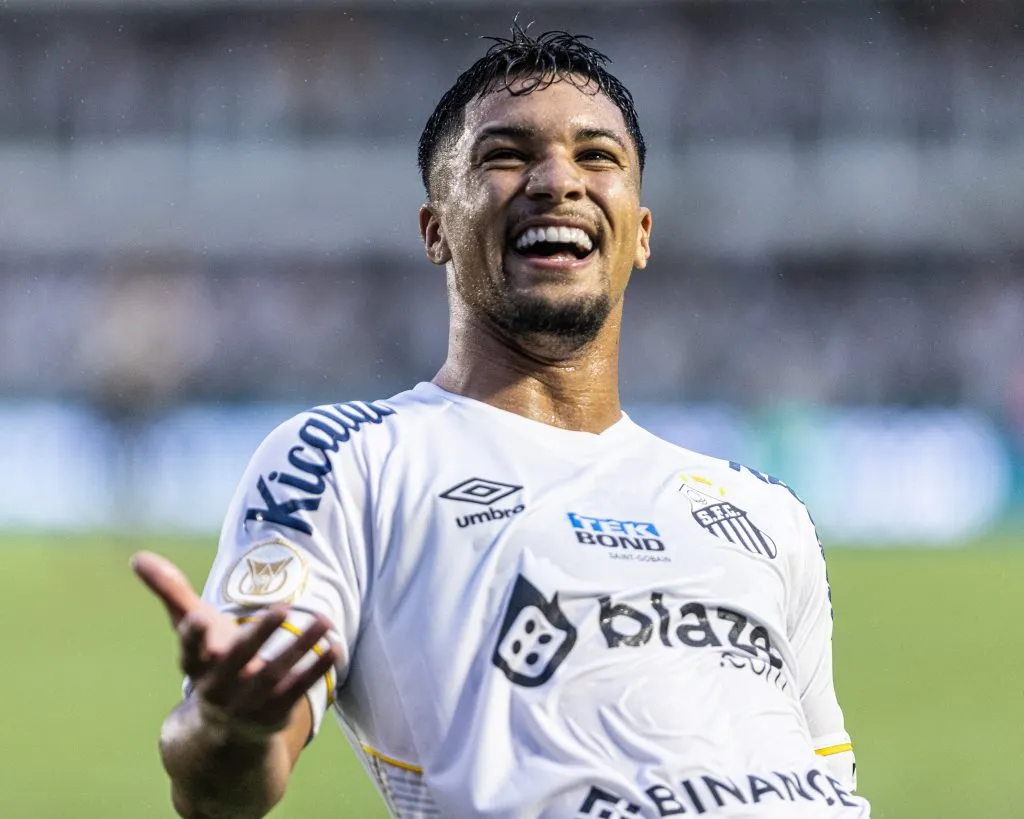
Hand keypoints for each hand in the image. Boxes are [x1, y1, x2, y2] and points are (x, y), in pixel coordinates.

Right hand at [132, 551, 338, 739]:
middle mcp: (220, 686)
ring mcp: (248, 702)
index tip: (197, 619)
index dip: (193, 636)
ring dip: (301, 647)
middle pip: (239, 660)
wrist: (223, 729)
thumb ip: (170, 592)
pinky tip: (335, 647)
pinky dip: (316, 669)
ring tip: (324, 620)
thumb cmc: (209, 661)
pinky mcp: (274, 712)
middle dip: (258, 635)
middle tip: (281, 606)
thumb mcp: (190, 628)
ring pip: (275, 673)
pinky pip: (297, 690)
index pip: (190, 650)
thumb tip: (138, 556)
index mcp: (196, 663)